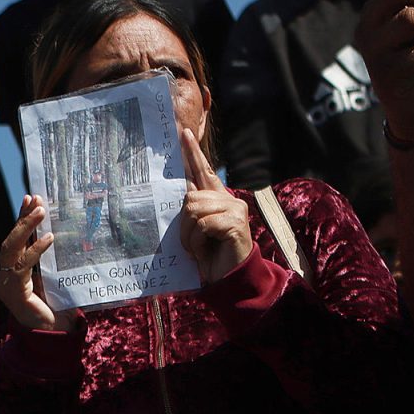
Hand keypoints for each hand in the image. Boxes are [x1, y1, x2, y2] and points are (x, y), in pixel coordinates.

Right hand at [0, 195, 66, 331]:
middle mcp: (3, 278)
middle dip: (22, 219)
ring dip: (25, 228)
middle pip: (9, 242)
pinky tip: (49, 239)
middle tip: (36, 200)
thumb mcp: (52, 279)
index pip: (14, 241)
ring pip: (11, 250)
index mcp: (11, 273)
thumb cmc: (55, 310)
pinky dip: (35, 251)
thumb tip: (61, 233)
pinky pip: (22, 267)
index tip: (30, 198)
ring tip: (41, 212)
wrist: (53, 337)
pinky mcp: (13, 294)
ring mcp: (5, 286)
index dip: (20, 219)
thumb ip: (49, 262)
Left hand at [178, 130, 252, 283]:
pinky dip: (197, 241)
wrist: (227, 278)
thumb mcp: (194, 230)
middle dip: (183, 223)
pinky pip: (203, 225)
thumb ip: (189, 210)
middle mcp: (228, 200)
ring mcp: (234, 210)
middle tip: (189, 242)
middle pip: (190, 196)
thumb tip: (177, 192)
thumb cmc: (209, 255)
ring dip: (189, 235)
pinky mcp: (236, 223)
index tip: (183, 135)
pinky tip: (204, 251)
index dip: (193, 153)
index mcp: (217, 199)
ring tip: (197, 248)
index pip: (204, 171)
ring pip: (194, 210)